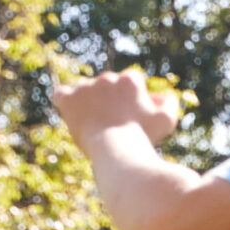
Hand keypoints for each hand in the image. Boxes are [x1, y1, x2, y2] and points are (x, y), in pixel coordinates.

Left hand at [52, 68, 180, 147]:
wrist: (117, 151)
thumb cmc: (145, 137)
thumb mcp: (166, 120)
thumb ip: (168, 103)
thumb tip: (161, 96)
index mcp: (129, 80)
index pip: (131, 81)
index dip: (133, 97)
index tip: (134, 112)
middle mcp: (106, 78)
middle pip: (107, 85)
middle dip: (111, 99)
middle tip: (116, 121)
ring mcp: (85, 87)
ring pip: (85, 90)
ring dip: (90, 102)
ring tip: (98, 123)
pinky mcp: (68, 98)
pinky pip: (62, 95)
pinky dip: (67, 104)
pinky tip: (74, 115)